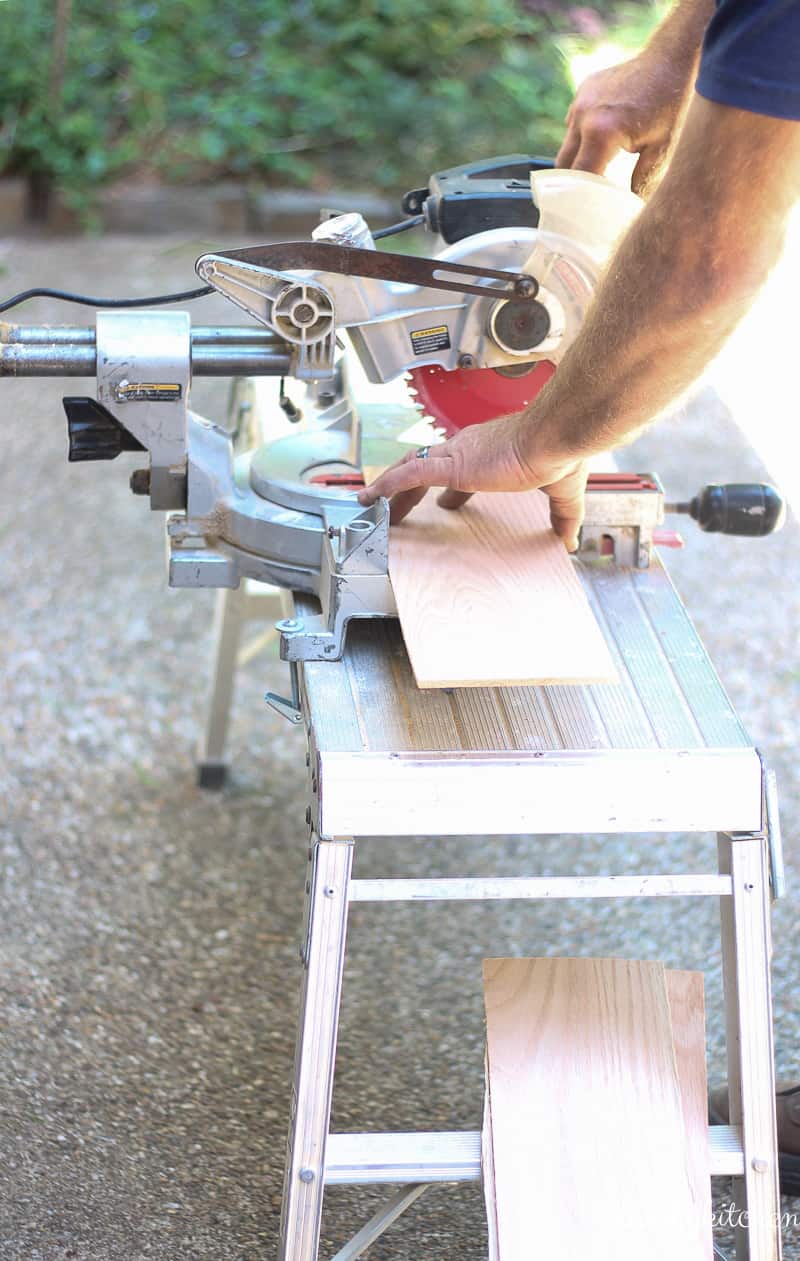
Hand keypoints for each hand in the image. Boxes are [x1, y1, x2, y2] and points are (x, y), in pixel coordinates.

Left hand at [357, 413, 587, 550]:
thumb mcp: (562, 491)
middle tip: (396, 510)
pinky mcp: (451, 464)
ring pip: (410, 467)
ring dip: (390, 487)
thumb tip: (569, 540)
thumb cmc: (560, 452)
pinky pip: (408, 474)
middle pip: (426, 465)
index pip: (460, 468)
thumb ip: (562, 517)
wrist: (556, 436)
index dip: (449, 490)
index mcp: (491, 452)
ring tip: (373, 505)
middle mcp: (468, 448)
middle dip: (407, 488)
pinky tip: (371, 498)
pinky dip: (386, 485)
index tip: (444, 505)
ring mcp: (457, 455)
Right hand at [555, 54, 695, 195]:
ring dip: (577, 161)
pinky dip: (583, 138)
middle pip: (563, 166)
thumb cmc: (673, 103)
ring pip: (566, 145)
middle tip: (580, 205)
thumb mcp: (662, 150)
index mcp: (601, 134)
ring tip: (594, 174)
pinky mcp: (583, 90)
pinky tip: (602, 142)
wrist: (673, 55)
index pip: (578, 179)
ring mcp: (580, 100)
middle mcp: (584, 116)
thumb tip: (629, 209)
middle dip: (570, 186)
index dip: (577, 201)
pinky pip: (574, 124)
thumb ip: (641, 182)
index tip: (579, 218)